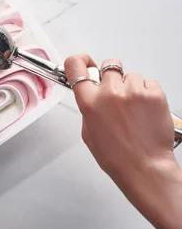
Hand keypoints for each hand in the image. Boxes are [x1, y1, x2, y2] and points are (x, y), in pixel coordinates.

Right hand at [64, 55, 181, 228]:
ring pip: (131, 76)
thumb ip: (88, 109)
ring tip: (136, 109)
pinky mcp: (153, 94)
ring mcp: (133, 92)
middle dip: (113, 77)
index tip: (85, 62)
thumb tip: (91, 96)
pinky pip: (149, 83)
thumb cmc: (117, 156)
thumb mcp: (88, 133)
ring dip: (133, 88)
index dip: (80, 60)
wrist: (144, 167)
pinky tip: (146, 110)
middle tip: (118, 93)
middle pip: (109, 66)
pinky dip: (149, 93)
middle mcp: (109, 93)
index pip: (75, 66)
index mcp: (89, 103)